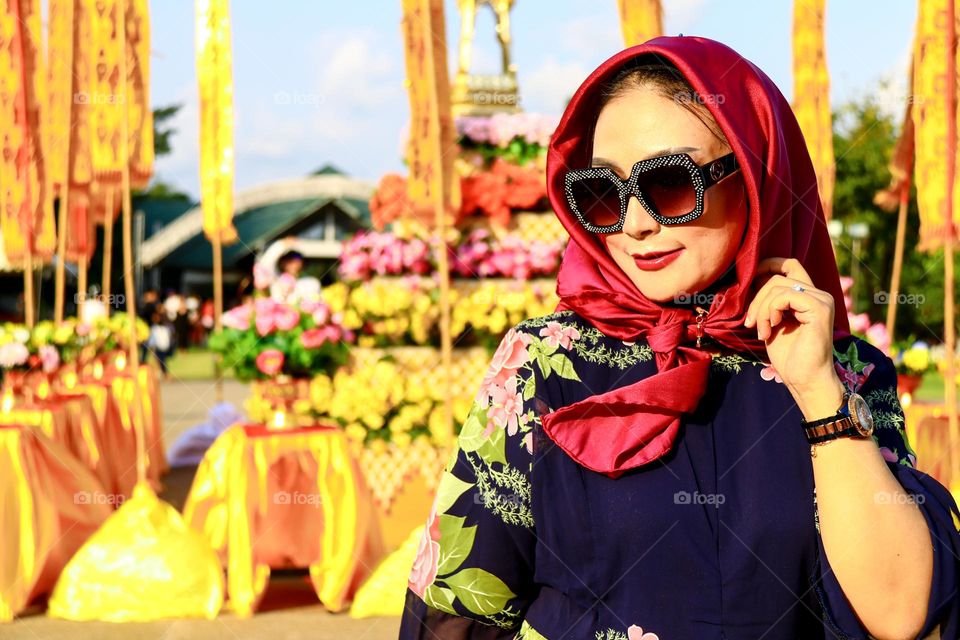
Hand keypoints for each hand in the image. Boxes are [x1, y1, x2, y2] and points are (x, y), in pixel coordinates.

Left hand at [743, 258, 841, 400]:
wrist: (804, 380)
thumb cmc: (789, 356)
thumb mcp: (772, 322)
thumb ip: (768, 301)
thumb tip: (752, 279)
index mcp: (808, 296)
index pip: (789, 265)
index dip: (767, 265)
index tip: (747, 281)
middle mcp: (818, 294)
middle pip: (779, 275)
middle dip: (756, 297)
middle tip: (749, 322)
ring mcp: (821, 300)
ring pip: (777, 286)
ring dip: (761, 309)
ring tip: (761, 331)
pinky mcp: (819, 308)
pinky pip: (784, 296)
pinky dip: (770, 312)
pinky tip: (770, 330)